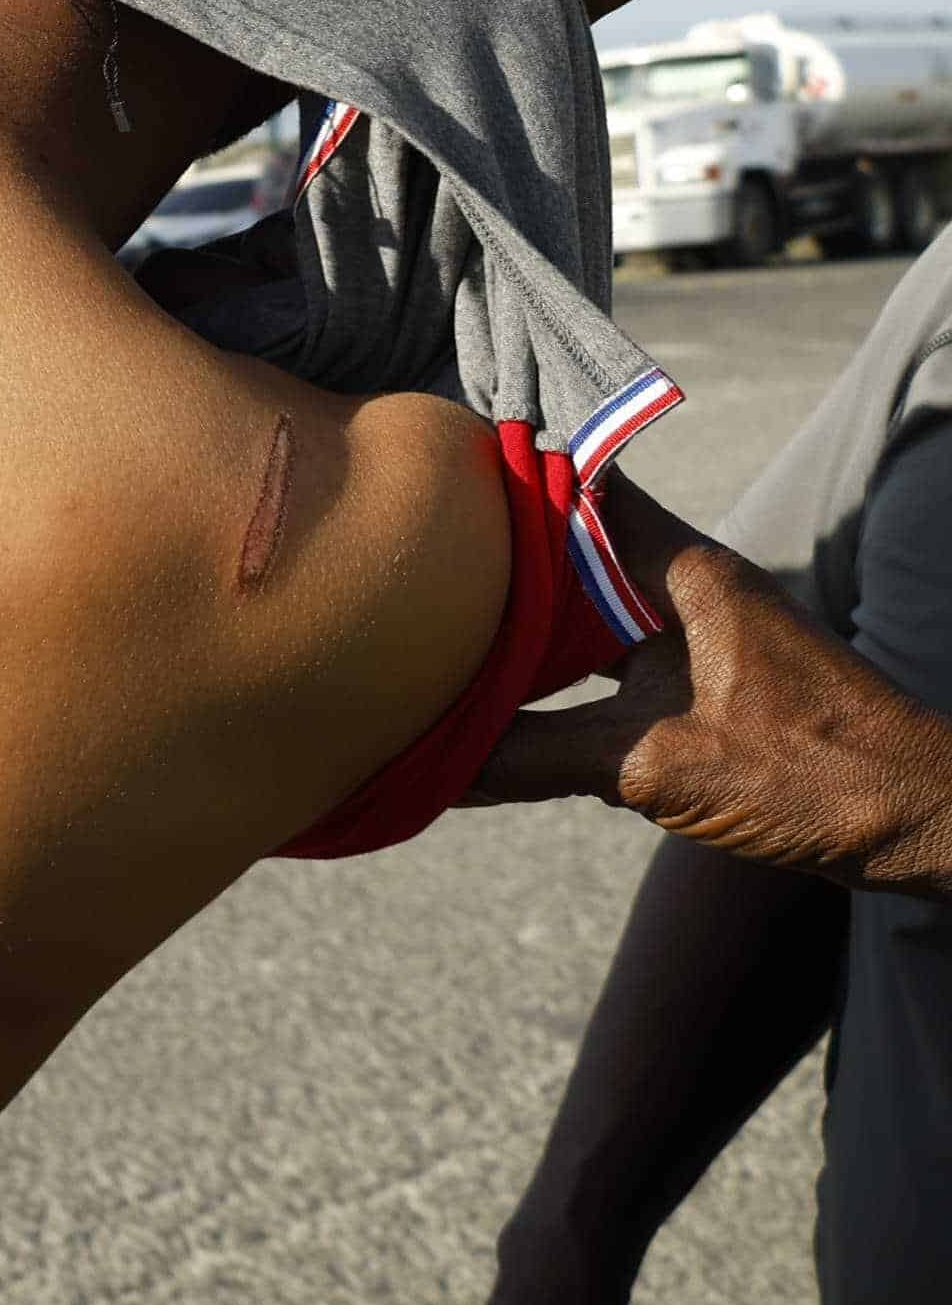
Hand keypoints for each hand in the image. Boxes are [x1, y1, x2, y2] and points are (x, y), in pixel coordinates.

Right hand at [468, 477, 951, 887]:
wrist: (926, 825)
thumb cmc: (818, 779)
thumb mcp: (656, 768)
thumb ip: (537, 757)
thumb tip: (432, 761)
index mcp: (686, 573)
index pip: (581, 489)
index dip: (506, 478)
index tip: (428, 482)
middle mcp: (690, 587)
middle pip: (568, 550)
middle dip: (491, 561)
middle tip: (404, 569)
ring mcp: (698, 634)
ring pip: (585, 606)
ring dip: (522, 623)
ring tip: (433, 634)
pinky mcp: (702, 681)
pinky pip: (606, 657)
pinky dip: (555, 672)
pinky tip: (503, 701)